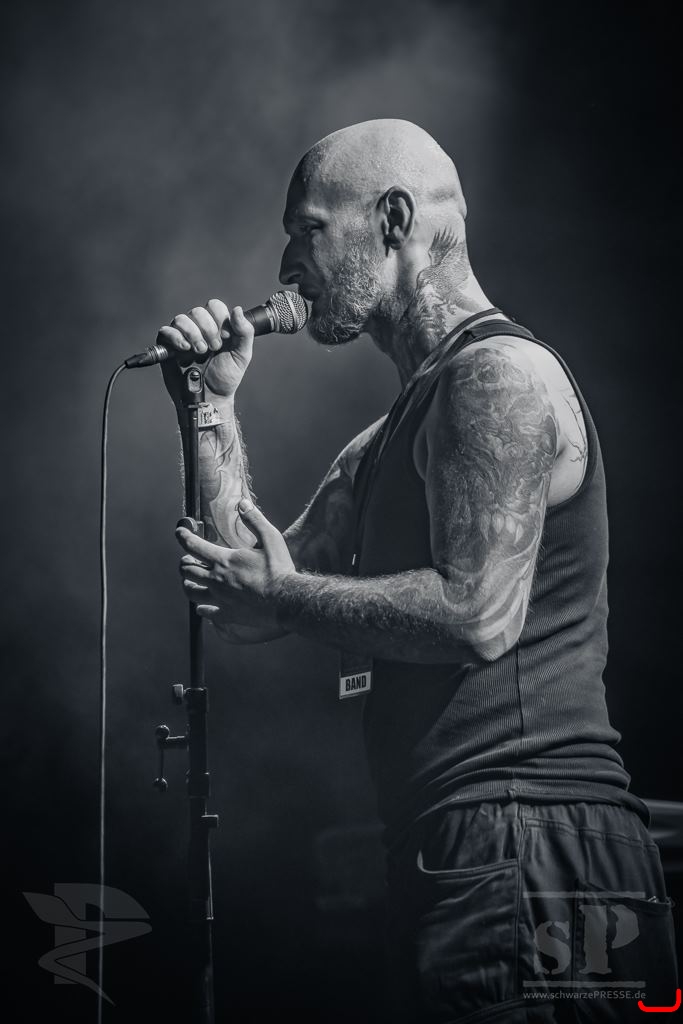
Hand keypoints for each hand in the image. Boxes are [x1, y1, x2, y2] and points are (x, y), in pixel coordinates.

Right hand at [159, 299, 254, 406]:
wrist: (211, 398)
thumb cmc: (225, 378)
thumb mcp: (241, 355)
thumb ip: (244, 332)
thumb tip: (237, 310)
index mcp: (216, 327)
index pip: (214, 306)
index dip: (220, 318)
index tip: (226, 337)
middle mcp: (198, 329)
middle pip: (198, 311)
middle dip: (208, 330)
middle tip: (214, 348)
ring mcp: (182, 337)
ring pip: (181, 319)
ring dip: (193, 335)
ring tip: (200, 353)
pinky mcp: (168, 347)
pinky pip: (166, 331)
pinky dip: (176, 338)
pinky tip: (185, 350)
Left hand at [176, 500, 295, 629]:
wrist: (287, 601)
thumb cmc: (279, 569)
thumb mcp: (271, 538)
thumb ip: (255, 520)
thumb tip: (242, 503)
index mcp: (224, 560)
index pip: (192, 546)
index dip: (183, 536)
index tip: (180, 532)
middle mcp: (216, 580)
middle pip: (186, 570)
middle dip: (184, 562)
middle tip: (188, 559)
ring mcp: (219, 599)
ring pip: (190, 591)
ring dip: (187, 583)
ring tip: (191, 580)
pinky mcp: (226, 614)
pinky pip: (205, 611)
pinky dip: (202, 607)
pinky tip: (204, 605)